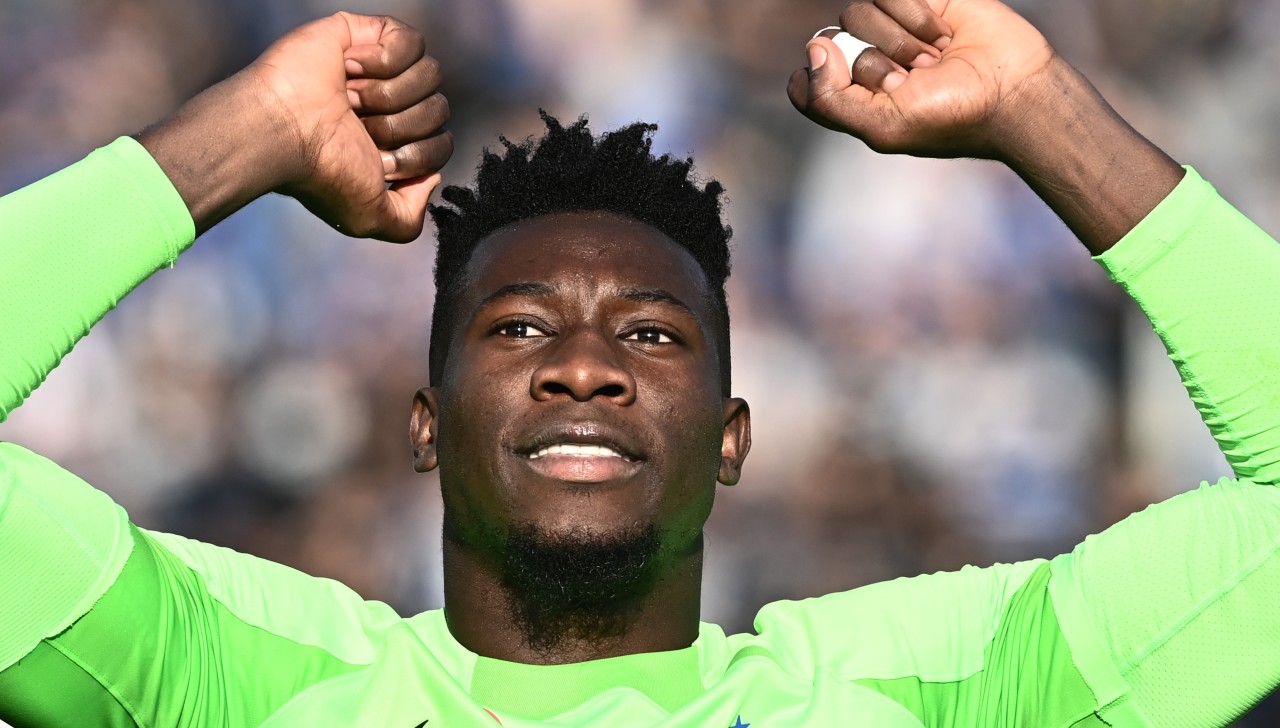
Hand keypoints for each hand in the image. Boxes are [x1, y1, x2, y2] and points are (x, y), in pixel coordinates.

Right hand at [140, 12, 451, 241]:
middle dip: (400, 126)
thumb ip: (408, 221)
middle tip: (358, 127)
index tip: (376, 161)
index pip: (442, 145)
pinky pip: (413, 42)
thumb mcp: (370, 218)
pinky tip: (350, 69)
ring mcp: (379, 69)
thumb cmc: (322, 172)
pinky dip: (385, 59)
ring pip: (431, 76)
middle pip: (439, 110)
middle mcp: (388, 106)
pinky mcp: (366, 34)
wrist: (285, 130)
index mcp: (391, 144)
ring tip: (349, 99)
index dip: (416, 157)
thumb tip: (432, 178)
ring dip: (388, 94)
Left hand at [787, 0, 1053, 159]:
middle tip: (913, 80)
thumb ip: (829, 100)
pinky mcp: (915, 0)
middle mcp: (864, 61)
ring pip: (855, 13)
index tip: (864, 93)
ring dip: (899, 39)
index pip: (804, 82)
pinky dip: (914, 14)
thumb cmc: (951, 116)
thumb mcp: (883, 126)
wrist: (1012, 88)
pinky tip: (941, 34)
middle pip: (829, 41)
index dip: (821, 82)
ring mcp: (889, 28)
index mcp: (850, 99)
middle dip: (873, 63)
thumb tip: (813, 50)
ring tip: (932, 58)